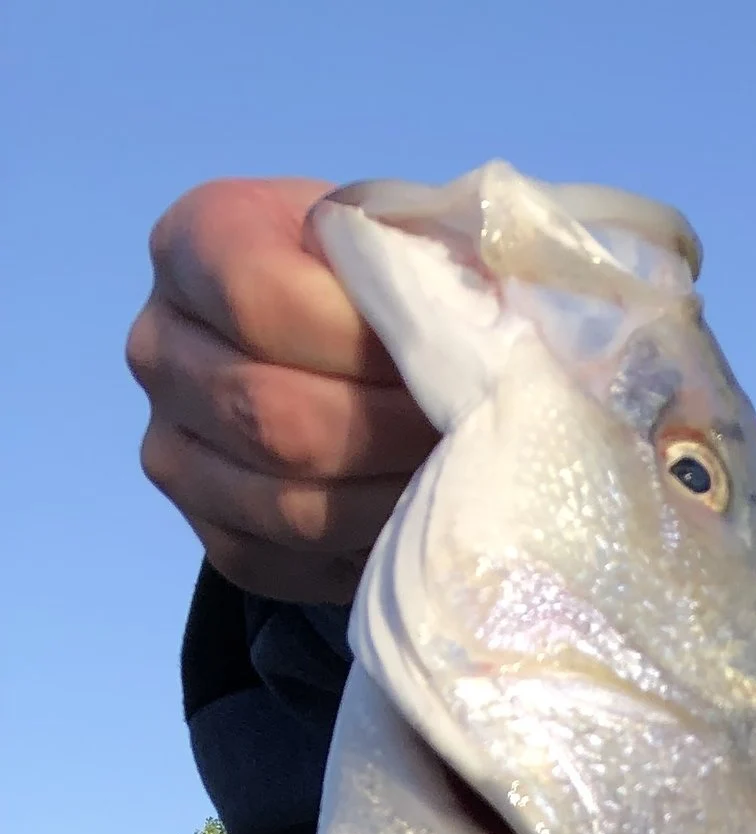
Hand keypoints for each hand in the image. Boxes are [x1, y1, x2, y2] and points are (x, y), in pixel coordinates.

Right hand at [128, 178, 436, 602]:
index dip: (368, 341)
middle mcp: (159, 350)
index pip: (260, 299)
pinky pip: (290, 565)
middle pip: (274, 417)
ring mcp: (174, 452)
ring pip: (287, 504)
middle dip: (392, 435)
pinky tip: (420, 523)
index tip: (455, 362)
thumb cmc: (380, 285)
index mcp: (195, 245)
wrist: (337, 355)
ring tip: (462, 483)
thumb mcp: (398, 239)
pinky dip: (368, 553)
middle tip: (478, 439)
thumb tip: (488, 324)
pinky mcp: (215, 537)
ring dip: (391, 503)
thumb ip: (425, 260)